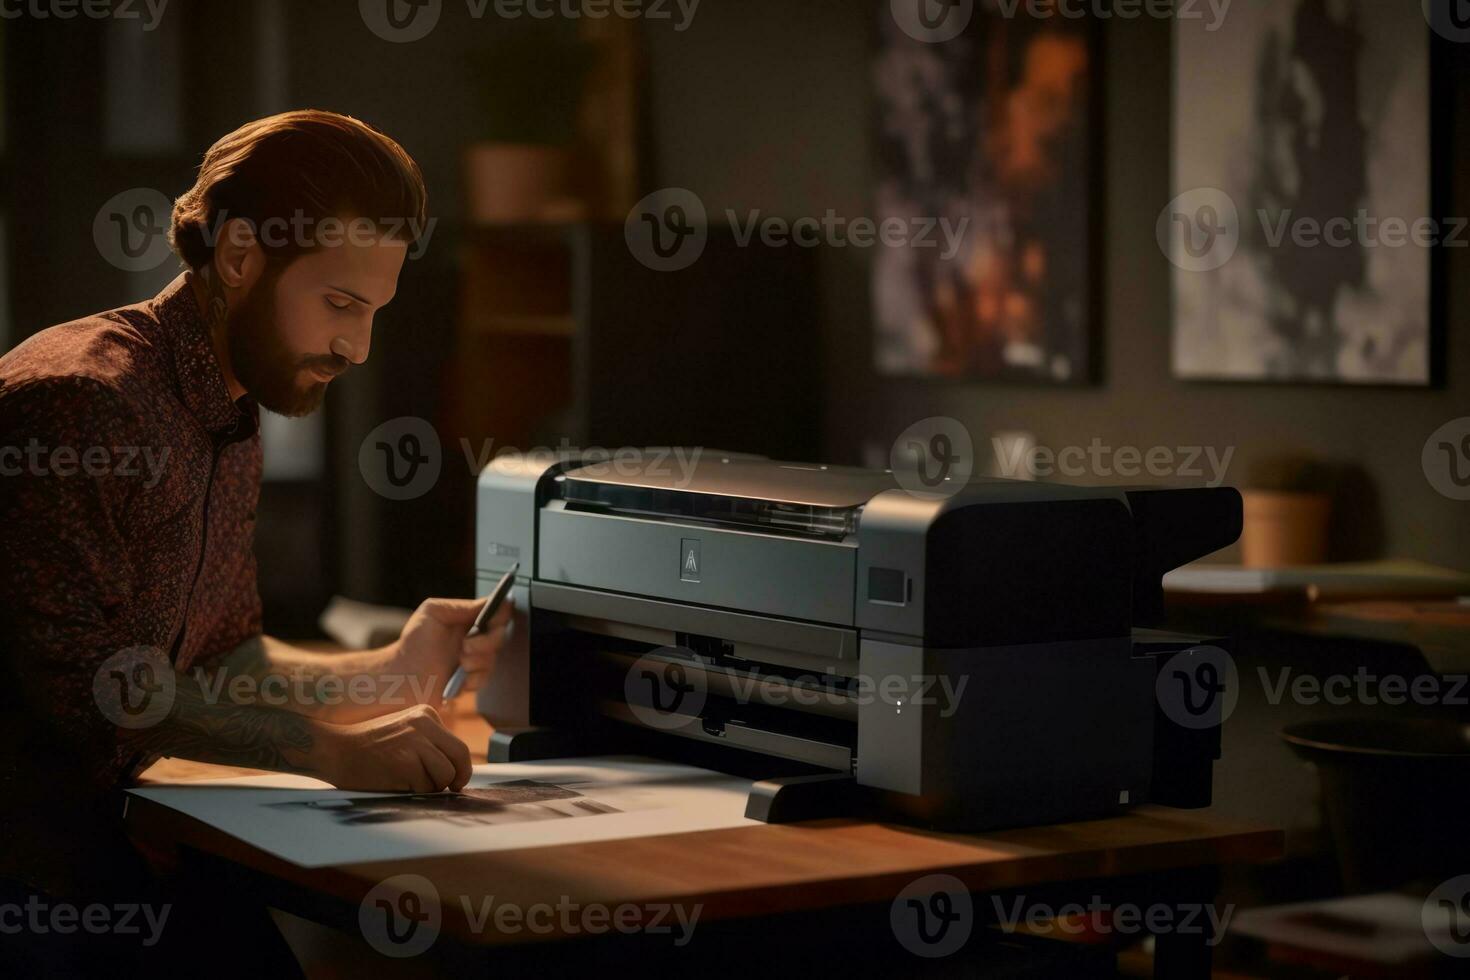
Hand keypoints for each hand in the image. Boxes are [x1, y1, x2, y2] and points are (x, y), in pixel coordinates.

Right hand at [308, 704, 472, 792]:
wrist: (334, 750)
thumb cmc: (369, 748)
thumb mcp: (405, 733)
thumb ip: (430, 744)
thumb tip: (458, 771)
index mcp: (427, 714)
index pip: (458, 747)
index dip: (460, 768)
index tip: (455, 780)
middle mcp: (424, 724)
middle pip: (460, 758)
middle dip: (457, 779)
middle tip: (450, 789)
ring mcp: (415, 742)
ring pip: (445, 776)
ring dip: (431, 787)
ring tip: (410, 782)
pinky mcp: (406, 763)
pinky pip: (424, 787)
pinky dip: (413, 792)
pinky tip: (395, 782)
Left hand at [393, 594, 514, 705]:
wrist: (402, 675)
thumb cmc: (413, 642)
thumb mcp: (432, 612)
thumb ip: (460, 606)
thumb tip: (487, 603)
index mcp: (468, 619)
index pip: (497, 612)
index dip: (501, 614)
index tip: (492, 620)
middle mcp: (475, 638)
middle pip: (500, 635)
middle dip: (486, 642)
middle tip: (465, 646)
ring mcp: (475, 660)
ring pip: (492, 659)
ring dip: (476, 662)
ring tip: (458, 664)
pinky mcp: (471, 680)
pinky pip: (484, 679)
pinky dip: (472, 679)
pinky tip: (457, 680)